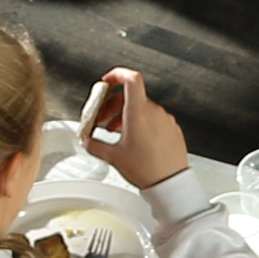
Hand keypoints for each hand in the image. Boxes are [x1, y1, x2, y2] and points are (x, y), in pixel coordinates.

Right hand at [87, 66, 189, 187]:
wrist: (170, 183)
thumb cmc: (146, 170)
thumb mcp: (113, 156)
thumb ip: (95, 144)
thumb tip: (87, 140)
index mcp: (138, 112)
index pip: (131, 78)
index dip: (117, 75)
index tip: (107, 82)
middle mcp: (154, 111)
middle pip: (131, 96)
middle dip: (113, 104)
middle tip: (102, 118)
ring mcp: (165, 119)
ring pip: (142, 107)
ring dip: (125, 115)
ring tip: (116, 131)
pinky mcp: (172, 128)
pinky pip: (153, 118)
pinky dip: (141, 122)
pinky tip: (134, 138)